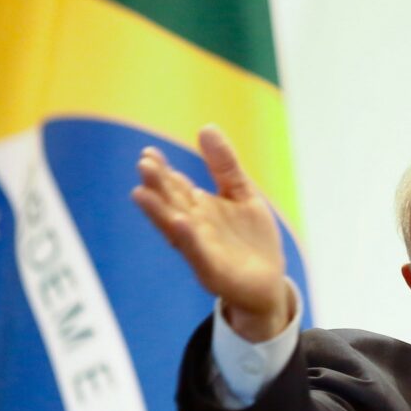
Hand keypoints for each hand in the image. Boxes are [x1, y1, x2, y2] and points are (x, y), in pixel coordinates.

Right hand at [132, 126, 291, 341]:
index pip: (175, 186)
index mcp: (199, 208)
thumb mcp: (243, 195)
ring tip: (142, 193)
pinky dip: (189, 239)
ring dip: (160, 211)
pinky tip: (181, 224)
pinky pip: (198, 254)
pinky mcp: (213, 271)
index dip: (162, 170)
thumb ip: (225, 166)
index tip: (148, 152)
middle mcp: (194, 227)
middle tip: (144, 164)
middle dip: (157, 186)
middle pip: (171, 203)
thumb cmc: (251, 239)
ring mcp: (201, 250)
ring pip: (176, 228)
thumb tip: (206, 127)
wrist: (269, 283)